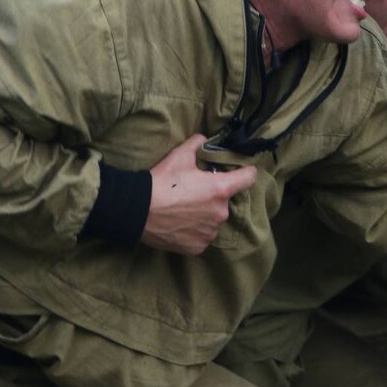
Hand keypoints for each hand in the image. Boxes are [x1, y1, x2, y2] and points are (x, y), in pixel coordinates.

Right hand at [141, 134, 257, 254]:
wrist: (138, 210)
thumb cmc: (161, 181)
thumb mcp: (179, 155)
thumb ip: (197, 144)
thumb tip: (204, 139)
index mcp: (220, 189)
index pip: (249, 178)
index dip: (245, 172)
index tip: (241, 172)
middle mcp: (220, 212)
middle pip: (225, 201)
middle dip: (213, 196)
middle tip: (192, 193)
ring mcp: (209, 232)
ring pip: (213, 220)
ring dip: (204, 215)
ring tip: (183, 210)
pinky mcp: (197, 247)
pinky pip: (202, 236)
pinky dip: (194, 231)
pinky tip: (179, 224)